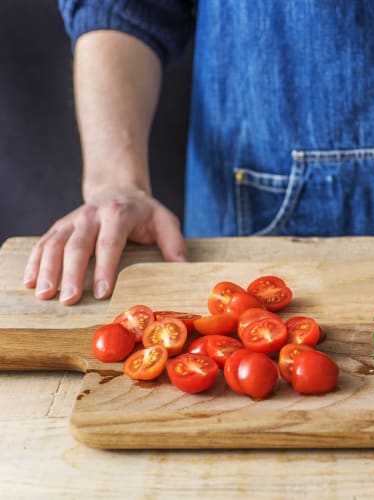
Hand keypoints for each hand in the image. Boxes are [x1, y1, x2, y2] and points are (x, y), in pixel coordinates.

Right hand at [23, 187, 186, 304]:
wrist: (118, 189)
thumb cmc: (144, 212)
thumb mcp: (165, 221)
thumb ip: (174, 244)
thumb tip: (183, 270)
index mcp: (119, 213)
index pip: (110, 242)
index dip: (105, 267)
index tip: (102, 292)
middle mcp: (92, 214)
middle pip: (78, 245)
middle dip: (72, 274)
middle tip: (69, 299)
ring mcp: (72, 219)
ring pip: (55, 244)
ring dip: (47, 270)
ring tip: (44, 295)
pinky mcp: (59, 226)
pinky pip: (43, 243)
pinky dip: (34, 262)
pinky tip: (30, 282)